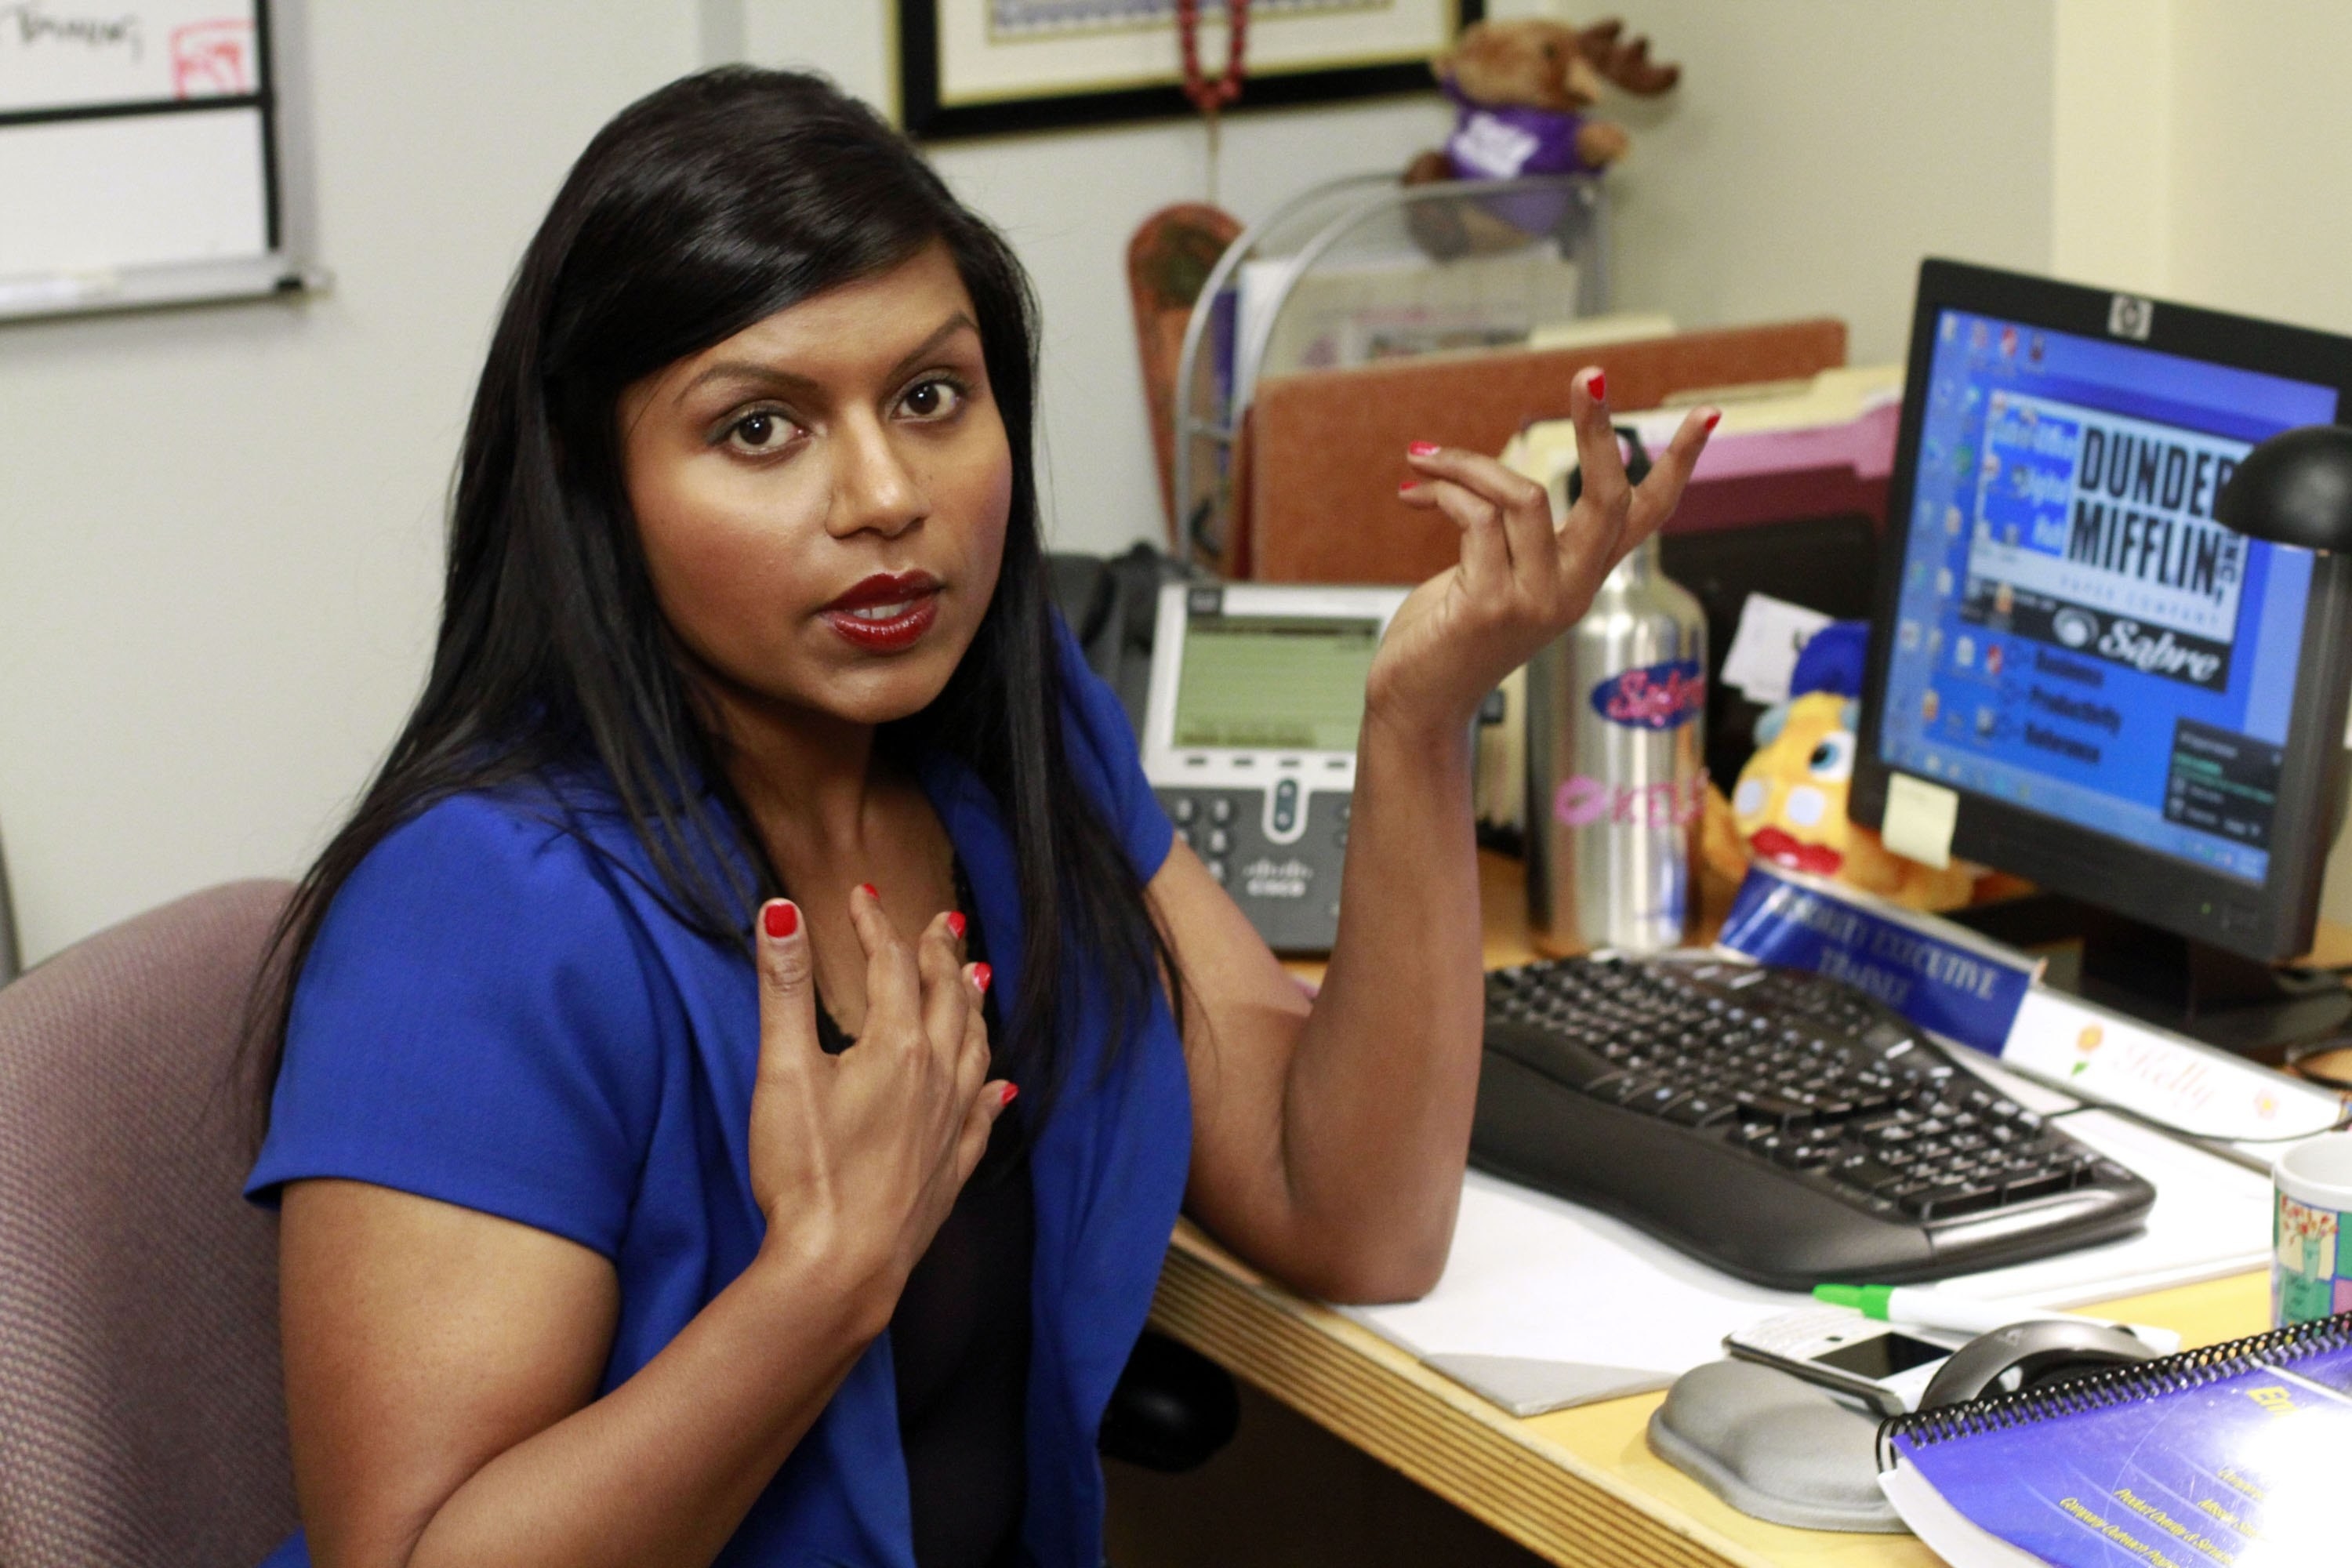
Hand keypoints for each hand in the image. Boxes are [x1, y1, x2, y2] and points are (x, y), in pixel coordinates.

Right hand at [744, 887, 1010, 1309]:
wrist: (842, 1265)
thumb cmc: (807, 1171)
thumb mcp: (784, 1070)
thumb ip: (785, 986)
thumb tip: (781, 909)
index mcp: (896, 1045)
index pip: (891, 966)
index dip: (875, 925)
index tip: (860, 897)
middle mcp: (937, 1076)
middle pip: (946, 997)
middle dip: (939, 953)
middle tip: (942, 921)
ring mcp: (950, 1124)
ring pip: (974, 1047)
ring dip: (972, 1007)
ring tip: (975, 979)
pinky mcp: (952, 1168)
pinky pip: (983, 1115)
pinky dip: (991, 1089)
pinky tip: (1001, 1086)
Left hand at [1372, 368, 1714, 734]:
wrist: (1415, 704)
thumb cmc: (1445, 636)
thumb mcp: (1489, 572)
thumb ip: (1505, 532)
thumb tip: (1489, 477)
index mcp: (1580, 577)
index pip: (1646, 517)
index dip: (1677, 465)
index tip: (1707, 417)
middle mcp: (1572, 590)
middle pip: (1609, 496)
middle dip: (1598, 429)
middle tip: (1589, 373)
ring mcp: (1537, 601)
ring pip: (1524, 495)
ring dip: (1466, 464)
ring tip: (1422, 459)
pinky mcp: (1491, 606)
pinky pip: (1475, 519)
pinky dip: (1442, 493)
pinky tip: (1412, 495)